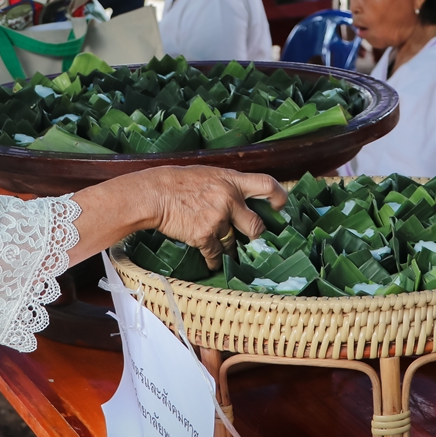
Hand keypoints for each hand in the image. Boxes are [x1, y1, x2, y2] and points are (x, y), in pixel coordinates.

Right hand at [151, 167, 286, 267]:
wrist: (155, 194)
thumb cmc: (178, 182)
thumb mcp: (209, 175)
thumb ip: (228, 186)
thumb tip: (242, 200)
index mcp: (231, 180)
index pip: (266, 185)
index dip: (279, 197)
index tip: (280, 207)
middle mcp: (229, 199)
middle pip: (256, 225)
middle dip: (254, 236)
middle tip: (251, 239)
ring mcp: (218, 219)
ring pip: (233, 243)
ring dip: (228, 248)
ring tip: (220, 245)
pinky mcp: (204, 235)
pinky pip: (215, 254)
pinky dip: (214, 260)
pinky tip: (211, 261)